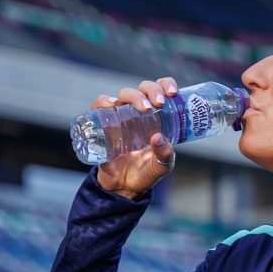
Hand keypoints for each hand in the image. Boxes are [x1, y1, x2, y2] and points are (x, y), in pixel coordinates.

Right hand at [94, 78, 178, 199]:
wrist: (123, 187)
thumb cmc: (146, 172)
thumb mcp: (162, 166)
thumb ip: (165, 155)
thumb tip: (159, 137)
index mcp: (158, 117)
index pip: (162, 90)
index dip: (166, 84)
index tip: (173, 93)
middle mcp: (139, 113)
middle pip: (144, 88)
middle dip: (153, 90)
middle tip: (159, 103)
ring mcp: (121, 118)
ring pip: (125, 94)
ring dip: (135, 96)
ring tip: (145, 108)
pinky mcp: (103, 126)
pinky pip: (99, 106)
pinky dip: (104, 101)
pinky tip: (113, 104)